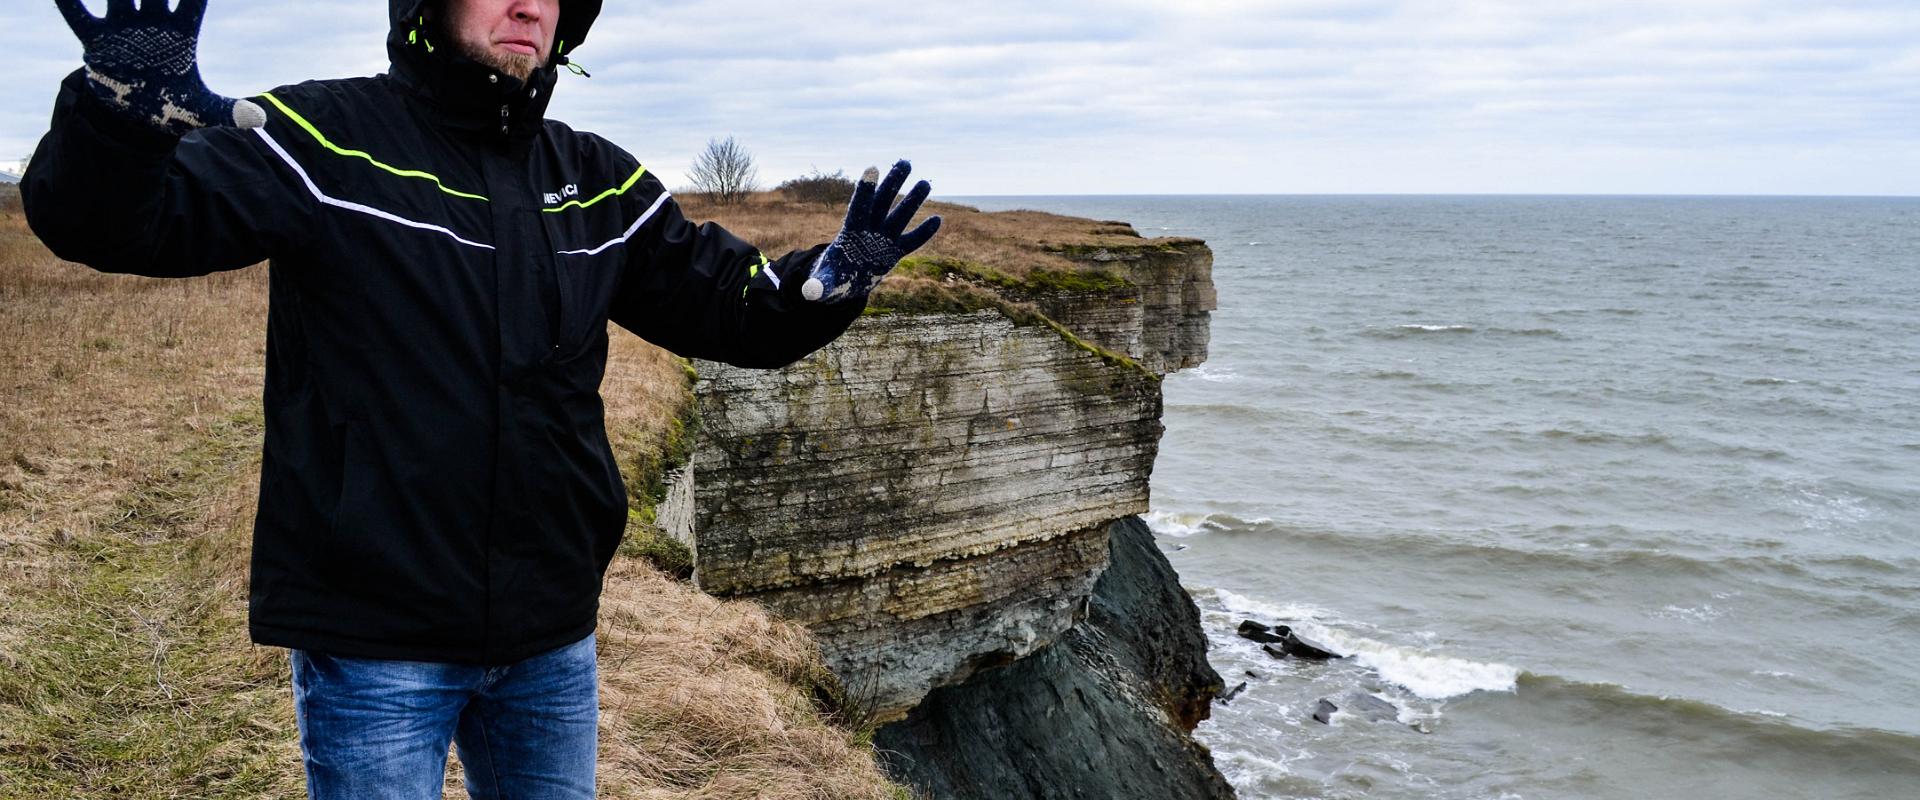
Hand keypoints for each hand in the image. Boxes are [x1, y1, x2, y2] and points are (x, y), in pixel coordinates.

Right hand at [54, 0, 264, 134]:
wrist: (135, 117)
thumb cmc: (173, 106)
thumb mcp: (201, 110)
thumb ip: (228, 110)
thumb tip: (260, 120)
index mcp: (180, 34)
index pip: (193, 1)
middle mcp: (151, 23)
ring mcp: (122, 28)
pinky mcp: (96, 40)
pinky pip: (78, 15)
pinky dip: (68, 1)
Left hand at [801, 160, 942, 303]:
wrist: (843, 282)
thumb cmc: (831, 278)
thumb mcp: (824, 282)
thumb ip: (819, 285)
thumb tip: (811, 292)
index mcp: (851, 232)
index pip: (859, 207)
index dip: (865, 189)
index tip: (872, 168)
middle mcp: (869, 229)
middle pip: (882, 202)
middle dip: (893, 183)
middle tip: (905, 163)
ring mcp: (883, 238)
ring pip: (900, 216)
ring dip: (913, 200)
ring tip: (925, 183)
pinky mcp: (894, 251)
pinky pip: (912, 241)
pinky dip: (924, 233)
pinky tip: (937, 219)